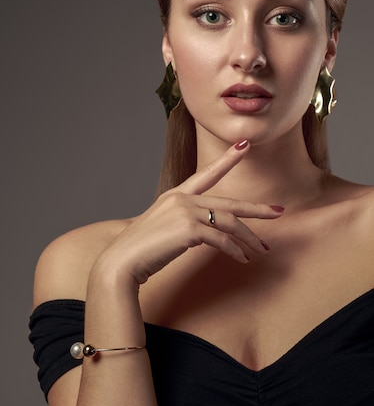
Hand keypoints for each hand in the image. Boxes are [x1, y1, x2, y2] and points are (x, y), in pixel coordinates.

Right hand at [95, 140, 283, 285]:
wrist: (123, 260)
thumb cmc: (141, 248)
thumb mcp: (164, 229)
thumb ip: (184, 223)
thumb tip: (203, 233)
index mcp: (176, 195)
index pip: (207, 174)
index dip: (228, 159)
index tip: (244, 145)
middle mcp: (182, 198)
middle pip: (229, 203)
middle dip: (256, 209)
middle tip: (278, 211)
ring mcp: (186, 212)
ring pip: (229, 223)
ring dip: (249, 238)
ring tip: (262, 250)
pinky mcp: (190, 229)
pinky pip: (222, 240)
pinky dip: (235, 251)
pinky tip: (243, 260)